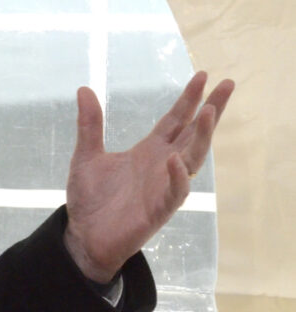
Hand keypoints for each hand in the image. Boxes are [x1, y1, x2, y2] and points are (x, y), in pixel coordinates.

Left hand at [64, 71, 234, 281]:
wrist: (83, 236)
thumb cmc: (91, 199)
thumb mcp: (86, 155)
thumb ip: (89, 124)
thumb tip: (84, 89)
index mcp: (148, 151)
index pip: (175, 120)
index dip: (189, 99)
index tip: (203, 75)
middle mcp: (162, 165)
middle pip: (193, 133)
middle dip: (211, 109)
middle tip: (228, 84)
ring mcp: (163, 187)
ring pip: (192, 158)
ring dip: (201, 137)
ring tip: (208, 112)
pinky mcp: (158, 210)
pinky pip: (175, 192)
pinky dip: (177, 176)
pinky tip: (175, 160)